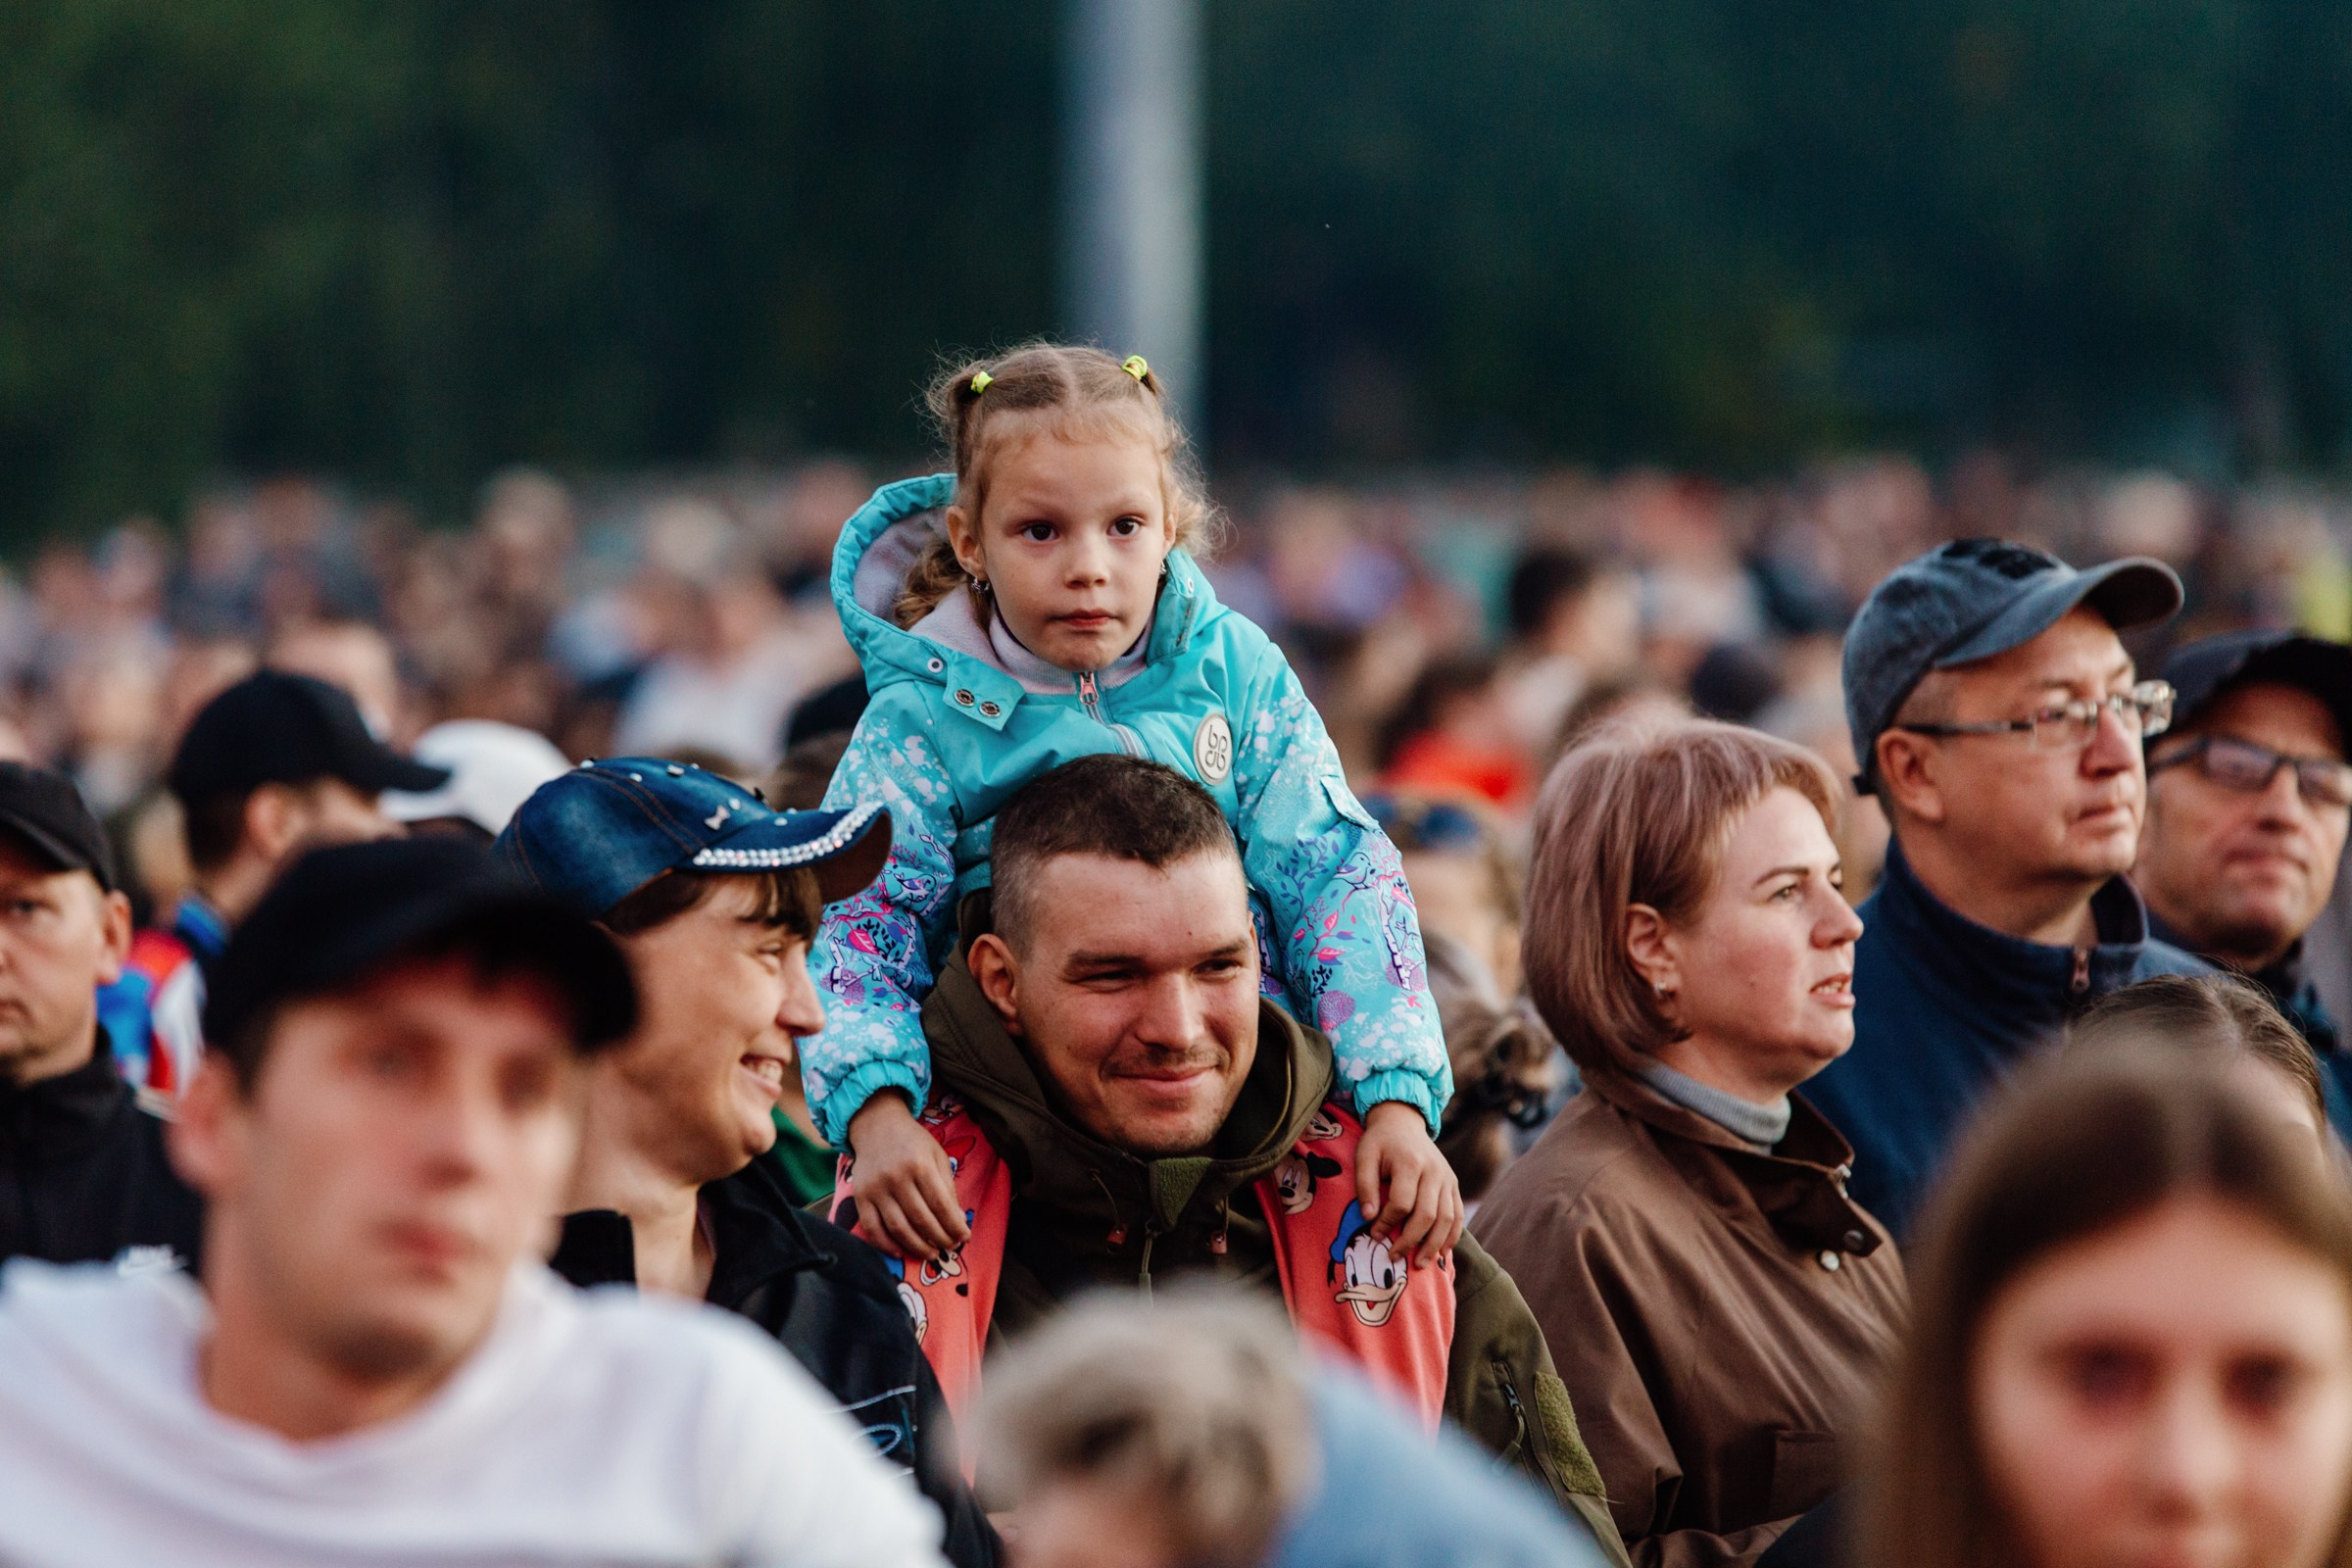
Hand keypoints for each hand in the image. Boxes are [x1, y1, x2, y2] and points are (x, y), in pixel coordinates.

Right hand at [846, 1092, 969, 1261]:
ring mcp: (876, 1188)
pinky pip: (871, 1228)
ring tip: (931, 1254)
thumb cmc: (913, 1142)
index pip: (941, 1205)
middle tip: (949, 1248)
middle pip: (921, 1219)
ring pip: (898, 1228)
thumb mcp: (937, 1156)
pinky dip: (885, 1244)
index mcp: (920, 1165)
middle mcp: (896, 1177)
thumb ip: (947, 1187)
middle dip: (939, 1239)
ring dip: (916, 1247)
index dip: (954, 1226)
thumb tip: (957, 1221)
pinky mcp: (859, 1196)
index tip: (964, 1237)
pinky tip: (900, 1252)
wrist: (876, 1125)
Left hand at [1355, 1101, 1463, 1265]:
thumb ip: (1365, 1185)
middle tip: (1394, 1257)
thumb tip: (1368, 1218)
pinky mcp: (1453, 1184)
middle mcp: (1434, 1171)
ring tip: (1420, 1264)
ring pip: (1447, 1218)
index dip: (1387, 1223)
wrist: (1403, 1122)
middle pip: (1427, 1214)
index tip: (1374, 1234)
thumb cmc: (1380, 1142)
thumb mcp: (1364, 1156)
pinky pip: (1458, 1214)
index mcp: (1410, 1162)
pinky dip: (1452, 1236)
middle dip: (1411, 1241)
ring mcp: (1447, 1178)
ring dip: (1434, 1245)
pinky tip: (1442, 1252)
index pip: (1402, 1202)